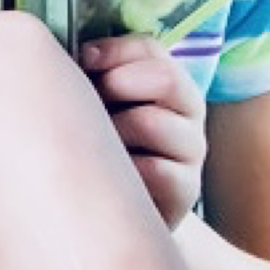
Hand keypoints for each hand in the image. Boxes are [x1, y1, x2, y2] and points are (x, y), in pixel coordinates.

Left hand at [80, 36, 207, 231]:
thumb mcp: (96, 110)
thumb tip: (78, 57)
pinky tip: (111, 181)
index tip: (81, 64)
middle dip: (116, 86)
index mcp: (167, 84)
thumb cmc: (100, 156)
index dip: (112, 52)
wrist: (115, 220)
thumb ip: (92, 78)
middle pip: (164, 77)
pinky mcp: (186, 190)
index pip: (149, 49)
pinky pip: (152, 170)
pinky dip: (124, 173)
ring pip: (150, 122)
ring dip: (113, 133)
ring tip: (97, 150)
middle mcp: (188, 113)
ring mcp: (191, 151)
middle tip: (91, 108)